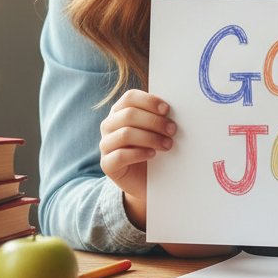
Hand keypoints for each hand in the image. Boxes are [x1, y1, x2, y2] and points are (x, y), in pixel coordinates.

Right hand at [99, 90, 175, 210]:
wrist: (148, 180)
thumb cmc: (153, 148)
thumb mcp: (156, 129)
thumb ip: (158, 116)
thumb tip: (171, 108)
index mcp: (120, 111)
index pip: (130, 97)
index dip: (149, 101)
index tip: (167, 109)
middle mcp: (109, 125)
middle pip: (129, 115)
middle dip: (154, 121)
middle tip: (172, 129)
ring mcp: (105, 144)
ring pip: (125, 134)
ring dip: (151, 138)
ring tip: (168, 144)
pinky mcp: (107, 164)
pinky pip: (120, 155)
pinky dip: (139, 153)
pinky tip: (153, 154)